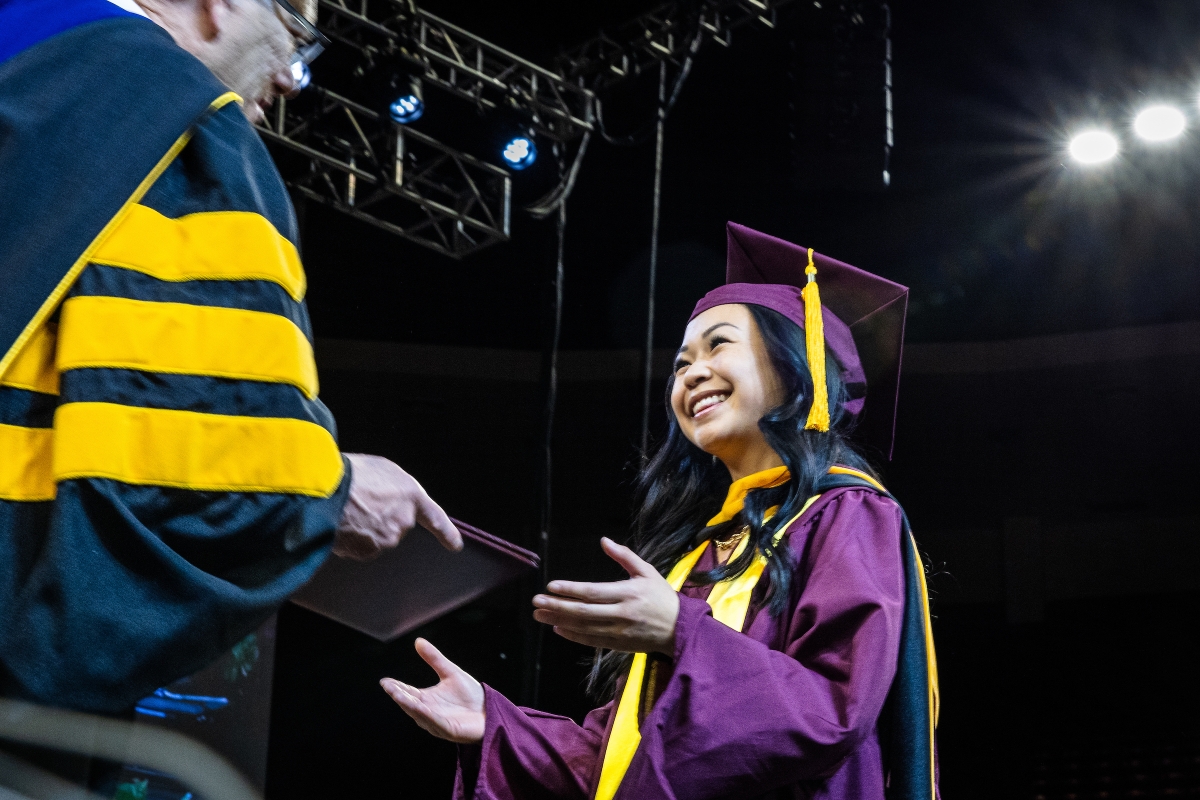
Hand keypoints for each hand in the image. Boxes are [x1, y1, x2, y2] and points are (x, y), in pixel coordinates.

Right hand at [333, 453, 462, 560]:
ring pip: (375, 537)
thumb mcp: (381, 470)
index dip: (447, 533)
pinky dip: (350, 538)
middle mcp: (403, 521)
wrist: (327, 491)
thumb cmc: (351, 473)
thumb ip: (394, 491)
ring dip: (363, 528)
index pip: (435, 518)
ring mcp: (386, 539)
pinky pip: (359, 547)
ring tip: (346, 510)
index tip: (456, 545)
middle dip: (380, 518)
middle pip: (395, 526)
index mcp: (411, 496)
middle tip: (359, 502)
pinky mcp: (366, 552)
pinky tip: (340, 523)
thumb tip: (389, 503)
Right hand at [381, 638, 484, 743]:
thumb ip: (434, 659)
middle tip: (388, 686)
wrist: (491, 710)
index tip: (385, 681)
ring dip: (408, 705)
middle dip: (398, 695)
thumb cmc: (471, 696)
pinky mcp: (449, 730)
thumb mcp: (451, 672)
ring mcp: (437, 722)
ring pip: (419, 714)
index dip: (396, 687)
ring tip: (398, 695)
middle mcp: (428, 712)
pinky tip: (419, 706)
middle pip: (410, 704)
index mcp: (427, 699)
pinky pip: (435, 722)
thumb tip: (418, 641)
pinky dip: (426, 714)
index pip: (407, 693)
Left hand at [532, 538, 679, 654]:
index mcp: (628, 593)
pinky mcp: (619, 645)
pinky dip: (573, 635)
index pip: (593, 592)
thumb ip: (624, 556)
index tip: (551, 585)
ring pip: (584, 627)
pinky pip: (591, 641)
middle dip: (557, 606)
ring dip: (559, 621)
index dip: (570, 590)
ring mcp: (619, 632)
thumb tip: (603, 540)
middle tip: (536, 601)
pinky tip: (558, 628)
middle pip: (583, 611)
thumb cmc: (662, 596)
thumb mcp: (647, 571)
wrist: (680, 629)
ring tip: (539, 615)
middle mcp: (621, 614)